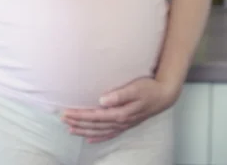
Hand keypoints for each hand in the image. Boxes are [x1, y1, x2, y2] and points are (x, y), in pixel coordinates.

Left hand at [61, 77, 176, 142]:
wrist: (164, 95)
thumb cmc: (149, 88)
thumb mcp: (135, 88)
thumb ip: (119, 95)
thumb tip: (102, 100)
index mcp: (120, 113)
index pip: (95, 116)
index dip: (80, 115)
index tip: (66, 112)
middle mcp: (120, 121)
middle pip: (94, 125)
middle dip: (78, 122)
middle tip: (62, 119)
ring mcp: (123, 124)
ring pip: (99, 130)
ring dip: (84, 130)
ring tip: (70, 129)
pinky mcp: (126, 124)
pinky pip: (109, 134)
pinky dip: (98, 137)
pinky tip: (89, 139)